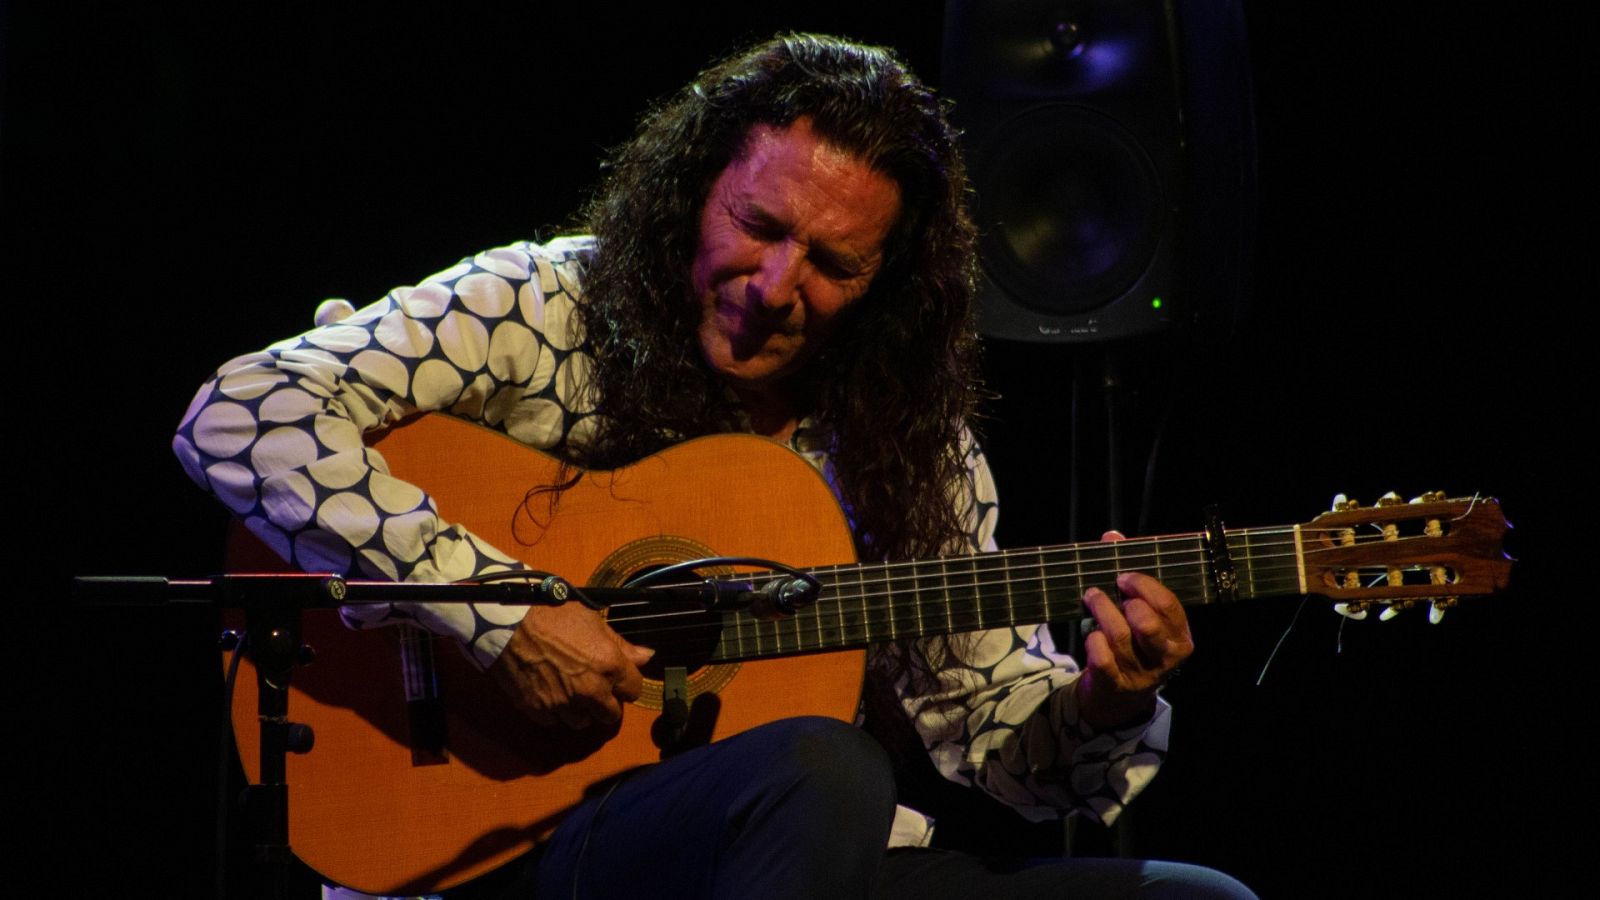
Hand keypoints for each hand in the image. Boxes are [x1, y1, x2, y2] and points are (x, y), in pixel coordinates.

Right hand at [489, 602, 653, 729]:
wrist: (508, 621)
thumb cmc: (552, 614)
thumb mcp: (593, 621)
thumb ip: (622, 645)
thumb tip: (647, 656)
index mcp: (608, 665)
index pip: (634, 690)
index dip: (626, 684)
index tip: (617, 679)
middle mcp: (590, 690)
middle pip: (610, 715)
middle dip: (605, 703)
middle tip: (593, 687)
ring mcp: (563, 703)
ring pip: (582, 722)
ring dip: (580, 710)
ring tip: (569, 690)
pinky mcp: (538, 710)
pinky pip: (554, 721)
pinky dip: (554, 711)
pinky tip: (548, 691)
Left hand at [1074, 531, 1193, 730]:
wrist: (1120, 695)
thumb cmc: (1134, 643)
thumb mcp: (1141, 614)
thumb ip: (1131, 576)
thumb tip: (1112, 537)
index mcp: (1180, 637)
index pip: (1168, 606)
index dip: (1144, 586)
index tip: (1123, 576)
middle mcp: (1165, 658)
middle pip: (1146, 623)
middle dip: (1123, 601)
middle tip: (1107, 590)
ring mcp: (1141, 674)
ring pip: (1119, 637)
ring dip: (1101, 611)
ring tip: (1092, 598)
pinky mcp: (1115, 685)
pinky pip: (1102, 660)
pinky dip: (1093, 642)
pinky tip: (1091, 633)